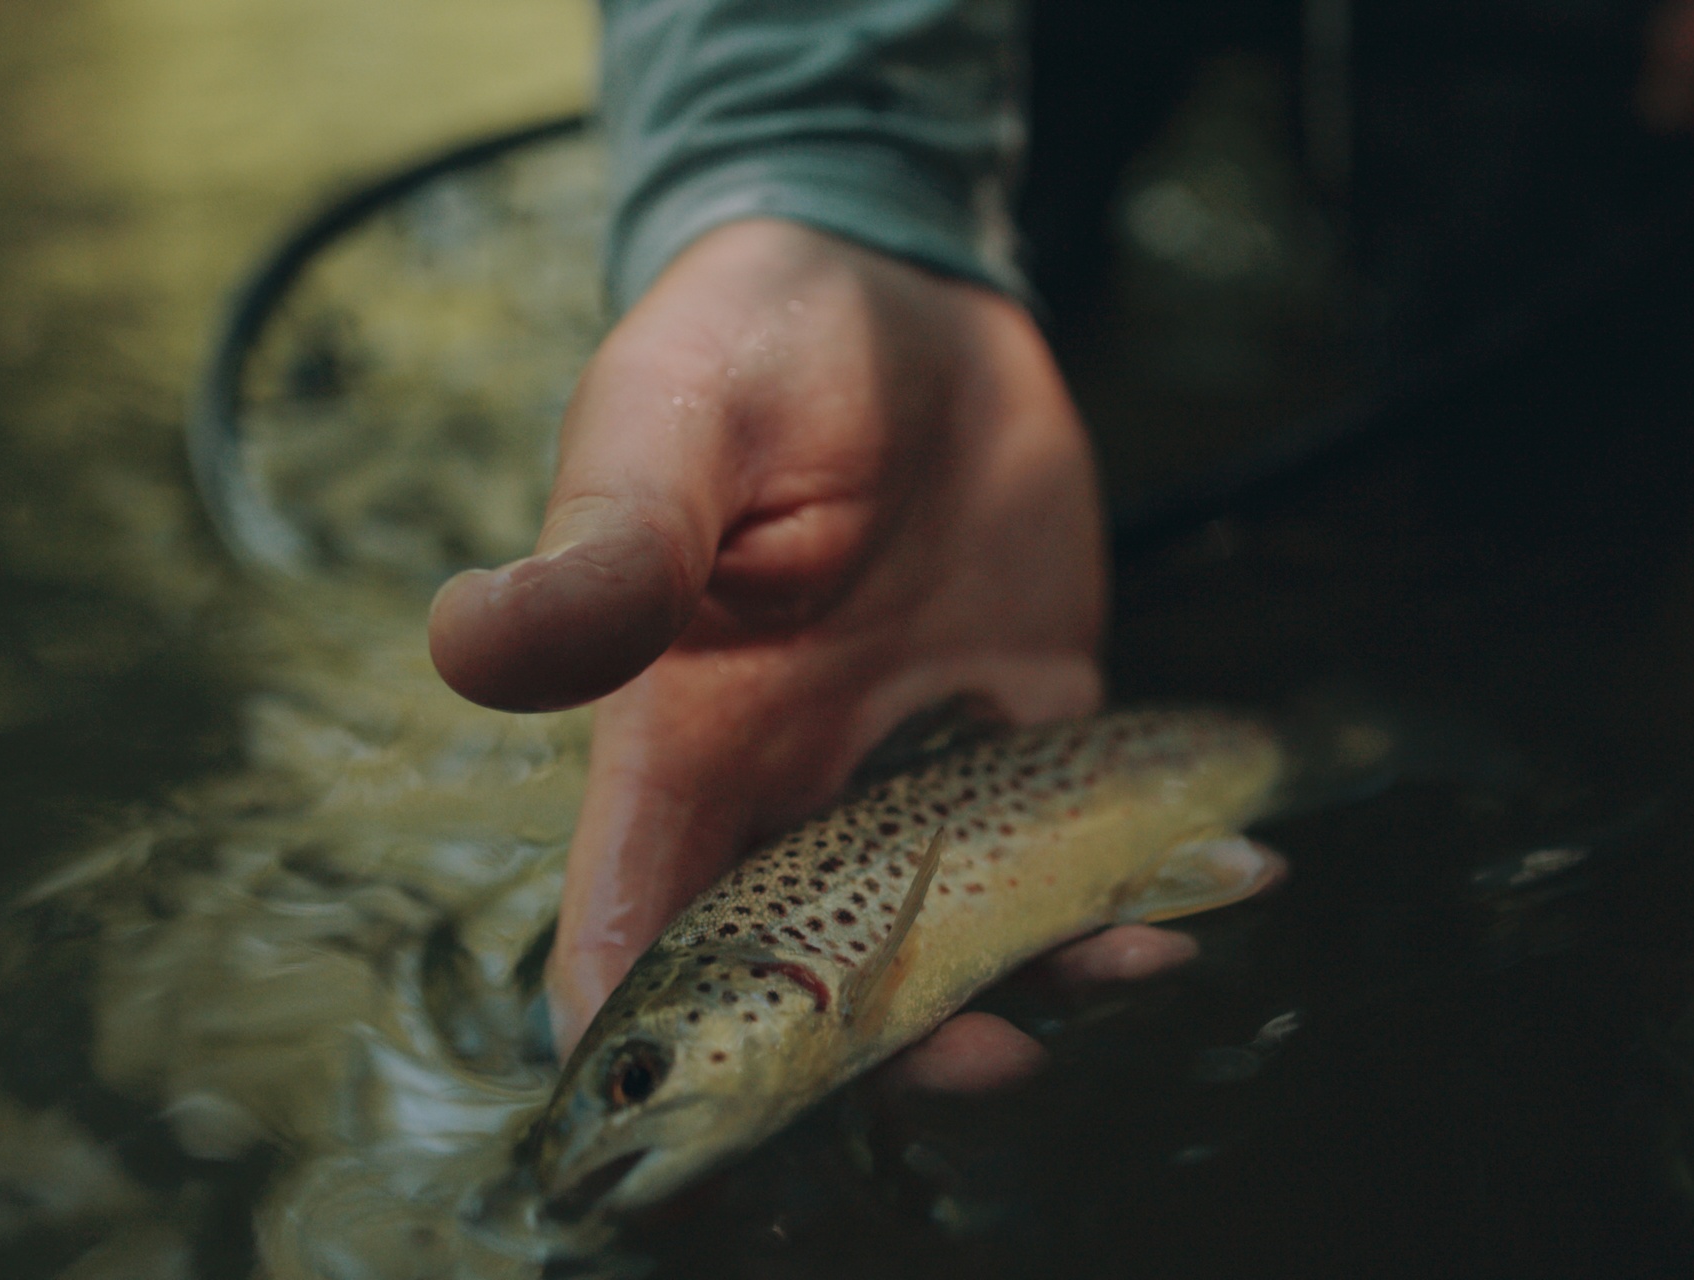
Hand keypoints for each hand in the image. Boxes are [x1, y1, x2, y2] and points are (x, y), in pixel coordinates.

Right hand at [428, 218, 1191, 1088]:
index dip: (664, 1041)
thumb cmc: (745, 348)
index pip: (641, 927)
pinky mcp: (1028, 714)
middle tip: (992, 1051)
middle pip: (820, 975)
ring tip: (1133, 962)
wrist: (890, 288)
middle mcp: (794, 777)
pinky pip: (1080, 834)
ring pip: (965, 929)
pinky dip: (1143, 875)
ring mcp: (916, 756)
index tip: (718, 1125)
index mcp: (680, 738)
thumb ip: (609, 549)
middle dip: (896, 1046)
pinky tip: (1219, 885)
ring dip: (1042, 975)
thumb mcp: (668, 430)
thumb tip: (474, 649)